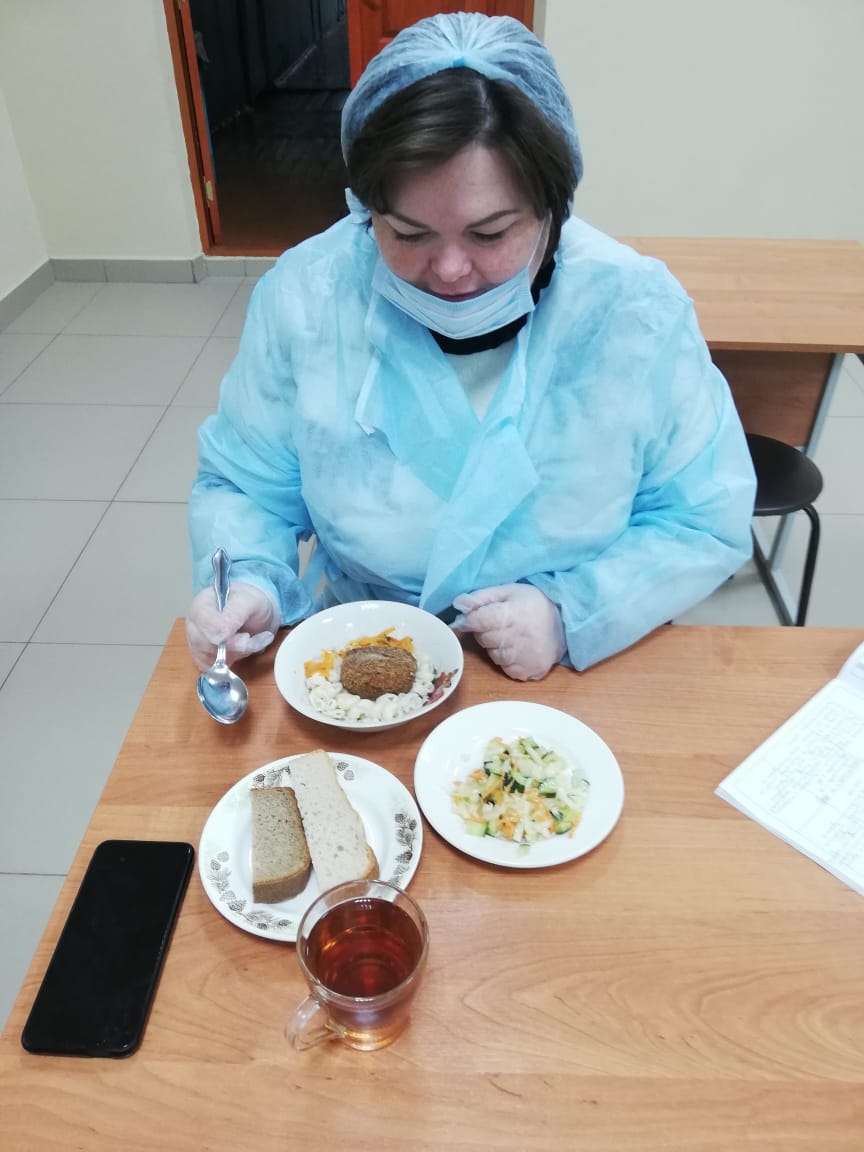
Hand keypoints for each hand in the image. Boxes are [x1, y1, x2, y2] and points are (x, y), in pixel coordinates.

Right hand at [186, 582, 281, 670]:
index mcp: (202, 604)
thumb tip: (222, 633)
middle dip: (233, 646)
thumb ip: (235, 614)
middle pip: (204, 644)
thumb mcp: (249, 601)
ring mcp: (197, 643)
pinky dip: (232, 662)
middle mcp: (194, 624)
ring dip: (236, 654)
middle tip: (250, 639)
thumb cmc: (249, 602)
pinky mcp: (204, 658)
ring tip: (251, 641)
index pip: (202, 622)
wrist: (255, 612)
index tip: (243, 637)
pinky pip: (214, 668)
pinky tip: (242, 650)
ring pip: (210, 659)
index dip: (220, 632)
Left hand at [451, 583, 565, 680]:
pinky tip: (519, 649)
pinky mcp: (529, 671)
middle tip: (501, 624)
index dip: (472, 619)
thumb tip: (458, 604)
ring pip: (493, 655)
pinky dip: (508, 660)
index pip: (478, 621)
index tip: (475, 617)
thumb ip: (481, 597)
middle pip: (484, 639)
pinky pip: (506, 668)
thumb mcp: (509, 591)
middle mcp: (517, 638)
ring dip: (497, 647)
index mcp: (512, 614)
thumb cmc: (534, 604)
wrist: (566, 624)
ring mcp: (524, 658)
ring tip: (512, 636)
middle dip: (486, 632)